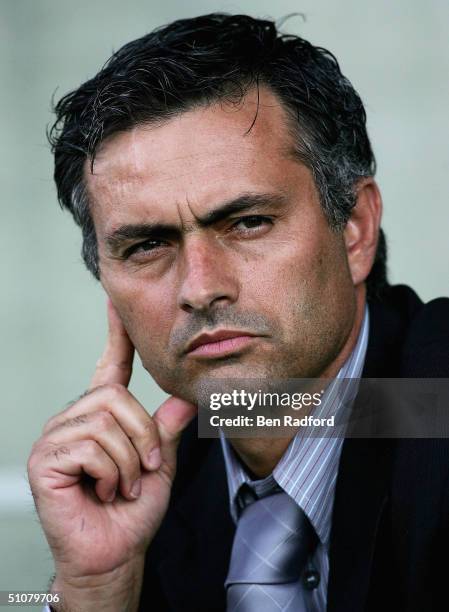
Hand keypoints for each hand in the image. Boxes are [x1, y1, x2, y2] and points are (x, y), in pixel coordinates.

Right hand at [28, 300, 196, 610]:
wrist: (116, 552)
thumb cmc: (133, 510)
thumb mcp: (159, 464)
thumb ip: (167, 429)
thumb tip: (186, 397)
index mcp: (104, 415)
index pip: (110, 365)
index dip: (116, 335)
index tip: (117, 303)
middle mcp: (77, 418)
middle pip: (115, 397)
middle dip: (143, 437)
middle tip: (143, 469)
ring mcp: (57, 436)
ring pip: (106, 421)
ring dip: (128, 461)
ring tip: (121, 485)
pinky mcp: (45, 458)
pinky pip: (90, 445)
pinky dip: (110, 472)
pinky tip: (102, 490)